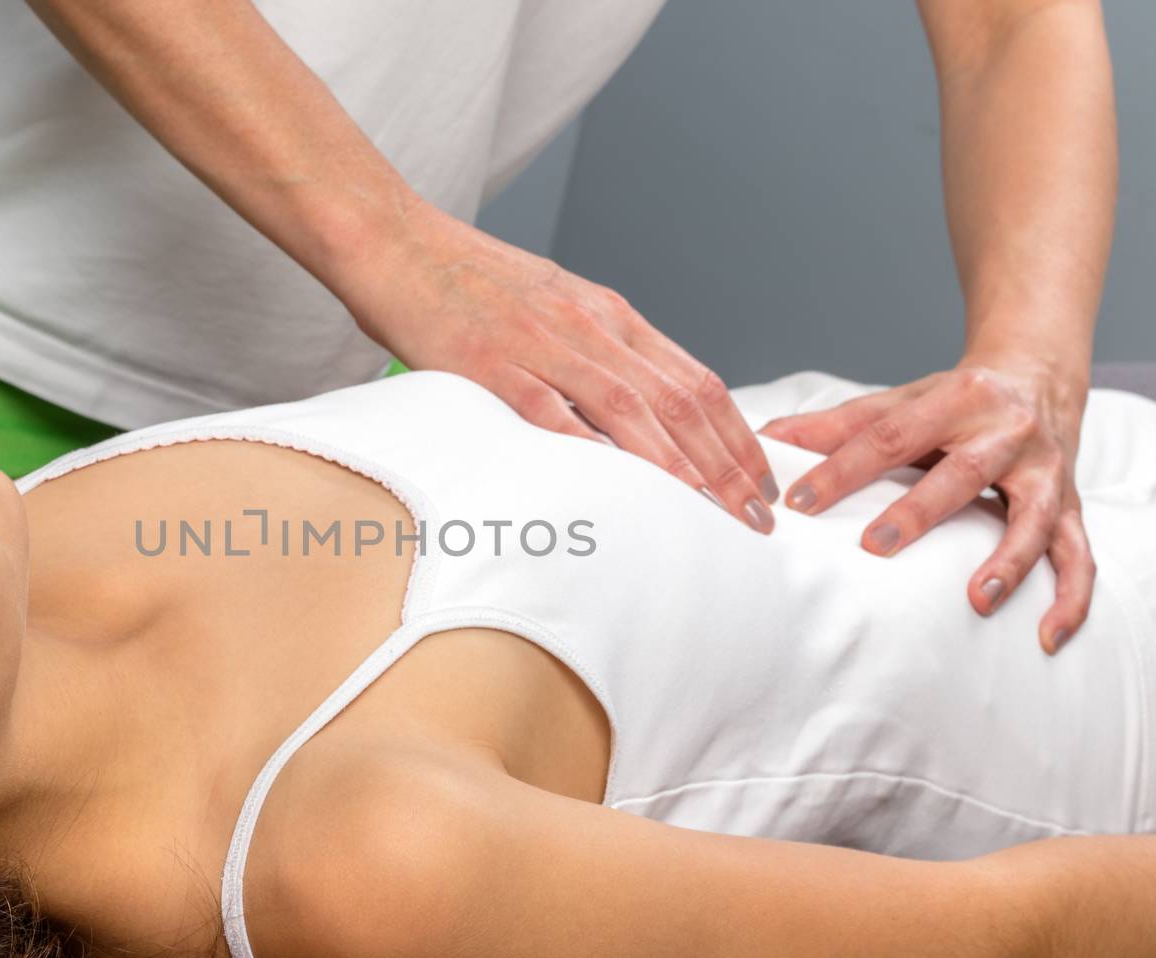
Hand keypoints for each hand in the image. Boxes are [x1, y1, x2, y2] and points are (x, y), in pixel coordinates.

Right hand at [339, 207, 779, 532]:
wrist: (396, 242)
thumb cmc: (467, 281)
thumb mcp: (552, 304)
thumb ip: (595, 350)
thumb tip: (637, 406)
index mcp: (607, 313)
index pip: (695, 380)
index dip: (737, 435)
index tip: (760, 480)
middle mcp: (589, 326)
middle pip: (679, 400)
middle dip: (728, 463)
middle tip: (757, 516)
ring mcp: (542, 344)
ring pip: (633, 409)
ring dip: (681, 467)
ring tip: (714, 514)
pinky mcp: (492, 365)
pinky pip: (555, 413)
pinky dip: (597, 451)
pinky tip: (627, 488)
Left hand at [756, 356, 1091, 654]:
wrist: (1040, 377)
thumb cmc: (955, 400)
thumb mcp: (901, 401)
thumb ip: (837, 424)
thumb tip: (765, 438)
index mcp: (957, 399)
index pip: (889, 436)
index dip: (842, 470)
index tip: (798, 502)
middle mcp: (1007, 432)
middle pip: (961, 474)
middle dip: (918, 512)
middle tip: (873, 547)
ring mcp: (1045, 470)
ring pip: (1033, 517)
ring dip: (1008, 560)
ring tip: (977, 600)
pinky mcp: (1072, 505)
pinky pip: (1079, 556)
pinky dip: (1070, 597)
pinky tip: (1046, 637)